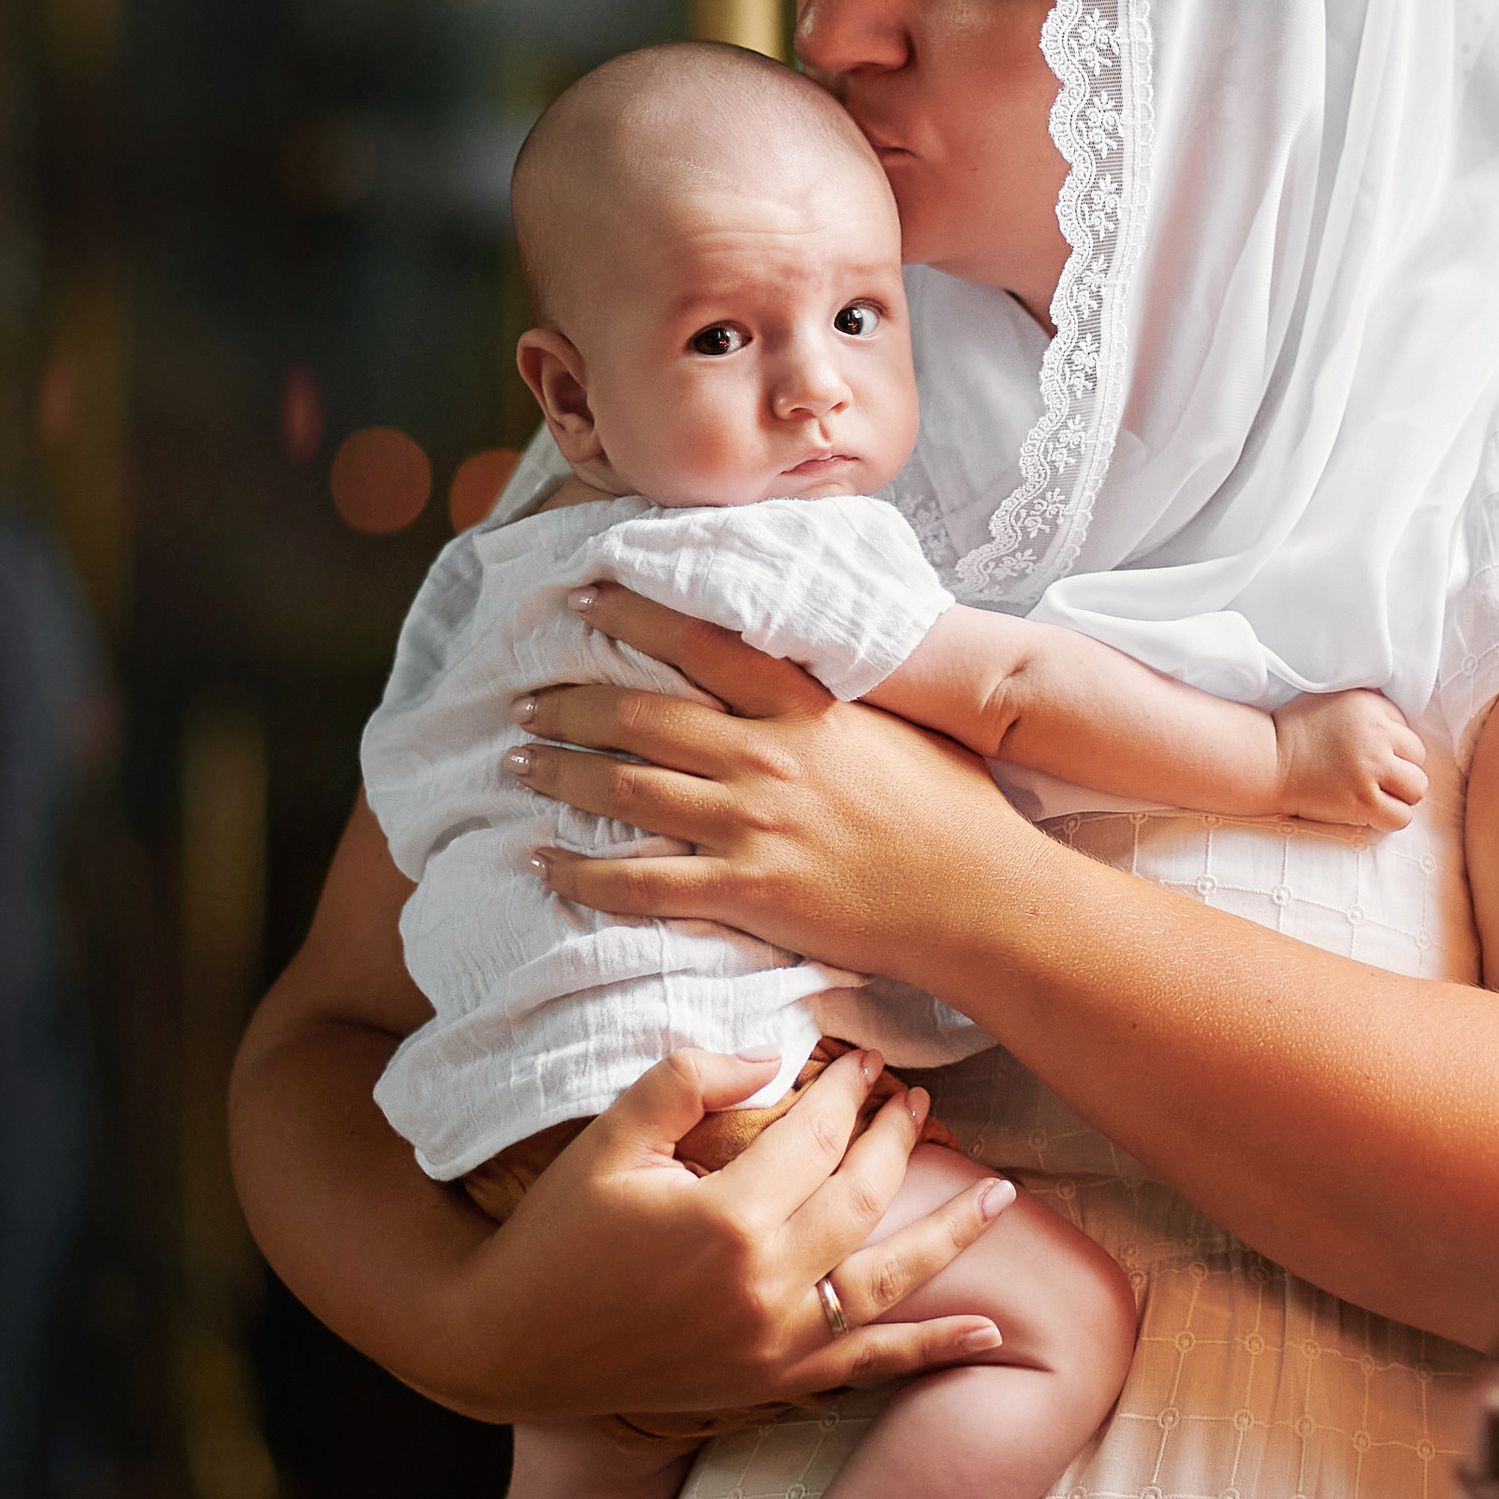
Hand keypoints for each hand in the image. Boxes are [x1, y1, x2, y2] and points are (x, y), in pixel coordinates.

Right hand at [454, 1041, 1014, 1417]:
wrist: (508, 1343)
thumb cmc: (555, 1233)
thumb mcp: (611, 1138)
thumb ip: (690, 1080)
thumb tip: (771, 1056)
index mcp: (725, 1216)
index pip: (814, 1135)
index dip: (846, 1089)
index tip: (865, 1057)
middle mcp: (763, 1284)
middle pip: (861, 1194)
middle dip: (896, 1136)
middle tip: (916, 1097)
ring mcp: (774, 1343)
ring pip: (887, 1277)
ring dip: (949, 1231)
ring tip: (1001, 1193)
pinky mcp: (772, 1383)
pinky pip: (869, 1366)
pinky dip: (932, 1348)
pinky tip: (989, 1330)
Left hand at [504, 580, 1029, 983]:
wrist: (981, 898)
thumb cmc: (958, 813)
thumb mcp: (900, 728)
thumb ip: (838, 699)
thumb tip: (806, 666)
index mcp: (805, 705)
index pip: (697, 643)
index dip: (630, 616)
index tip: (583, 600)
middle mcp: (766, 756)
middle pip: (640, 715)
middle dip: (570, 703)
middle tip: (525, 698)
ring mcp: (751, 824)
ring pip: (625, 789)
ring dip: (560, 772)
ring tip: (518, 762)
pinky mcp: (745, 892)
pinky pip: (639, 882)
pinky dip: (581, 871)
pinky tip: (543, 861)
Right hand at [1269, 689, 1428, 829]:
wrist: (1265, 761)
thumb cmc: (1294, 731)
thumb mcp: (1333, 699)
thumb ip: (1367, 705)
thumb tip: (1395, 715)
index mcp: (1370, 706)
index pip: (1407, 729)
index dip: (1391, 745)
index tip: (1367, 752)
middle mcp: (1376, 735)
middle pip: (1418, 757)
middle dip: (1400, 768)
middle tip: (1374, 776)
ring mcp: (1370, 769)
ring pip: (1416, 788)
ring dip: (1400, 794)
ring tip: (1377, 794)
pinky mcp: (1362, 800)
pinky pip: (1401, 816)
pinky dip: (1390, 817)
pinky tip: (1371, 811)